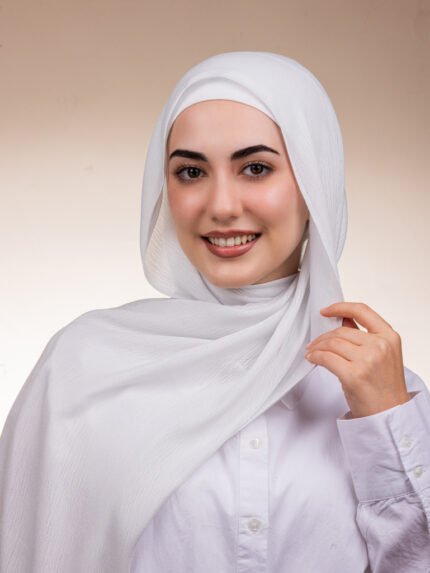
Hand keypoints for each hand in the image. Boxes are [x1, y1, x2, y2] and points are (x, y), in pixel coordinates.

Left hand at [304, 302, 409, 417]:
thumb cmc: (384, 386)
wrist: (389, 415)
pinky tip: (312, 359)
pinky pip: (325, 358)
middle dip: (323, 336)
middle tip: (314, 343)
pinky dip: (315, 356)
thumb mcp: (383, 355)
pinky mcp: (353, 375)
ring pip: (331, 343)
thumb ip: (364, 336)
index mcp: (390, 337)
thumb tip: (341, 320)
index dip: (340, 307)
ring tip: (312, 352)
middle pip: (341, 331)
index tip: (325, 311)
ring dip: (317, 346)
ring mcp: (367, 360)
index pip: (362, 311)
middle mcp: (380, 345)